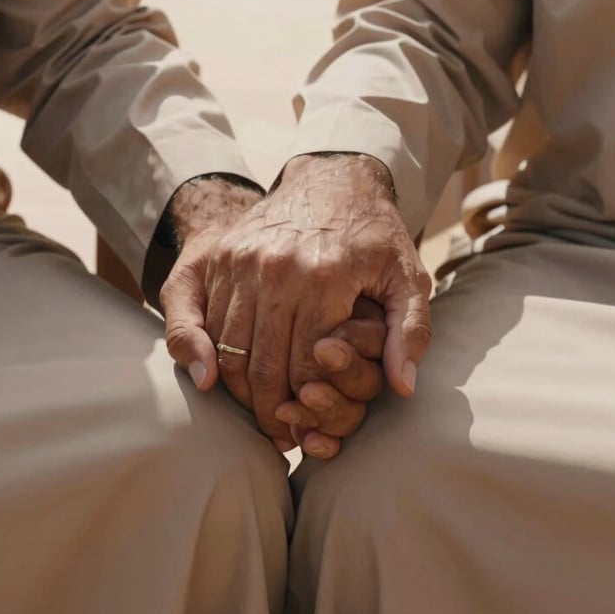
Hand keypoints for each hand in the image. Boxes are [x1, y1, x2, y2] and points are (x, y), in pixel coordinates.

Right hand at [162, 179, 388, 455]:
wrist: (331, 178)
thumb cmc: (373, 234)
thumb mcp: (408, 275)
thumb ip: (410, 331)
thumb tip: (403, 387)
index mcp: (324, 278)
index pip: (305, 366)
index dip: (307, 406)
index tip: (307, 431)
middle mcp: (276, 269)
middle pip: (262, 364)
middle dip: (268, 411)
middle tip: (278, 436)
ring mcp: (242, 261)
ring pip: (228, 348)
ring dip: (237, 391)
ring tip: (256, 413)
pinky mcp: (220, 256)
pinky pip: (203, 321)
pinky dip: (208, 356)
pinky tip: (222, 379)